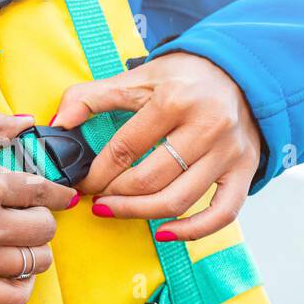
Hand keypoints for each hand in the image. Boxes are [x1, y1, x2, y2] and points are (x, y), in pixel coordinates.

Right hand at [0, 113, 77, 303]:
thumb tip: (28, 122)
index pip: (43, 192)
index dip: (58, 193)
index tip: (63, 196)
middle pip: (44, 230)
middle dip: (41, 219)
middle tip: (29, 215)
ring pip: (34, 262)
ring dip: (33, 250)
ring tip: (19, 241)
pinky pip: (13, 296)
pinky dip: (20, 284)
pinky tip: (11, 269)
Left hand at [52, 53, 262, 241]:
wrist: (241, 70)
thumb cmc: (186, 76)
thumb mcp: (138, 77)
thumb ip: (93, 97)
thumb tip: (58, 123)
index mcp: (174, 100)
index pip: (124, 150)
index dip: (95, 173)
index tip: (81, 183)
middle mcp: (206, 127)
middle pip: (148, 180)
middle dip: (113, 196)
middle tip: (96, 199)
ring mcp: (228, 152)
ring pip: (178, 200)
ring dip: (139, 214)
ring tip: (116, 211)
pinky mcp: (246, 169)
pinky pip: (222, 213)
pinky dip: (193, 231)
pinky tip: (165, 233)